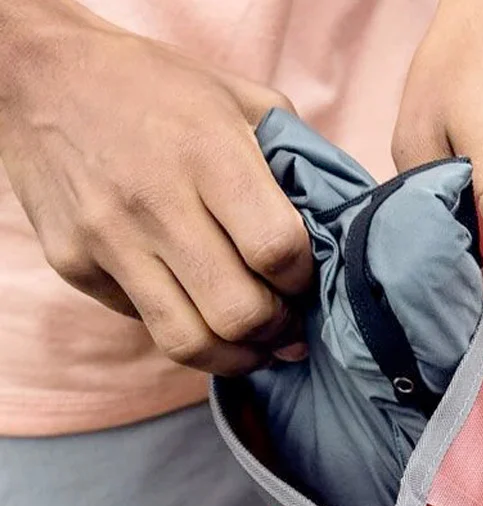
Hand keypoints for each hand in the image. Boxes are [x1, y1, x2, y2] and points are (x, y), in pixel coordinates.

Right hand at [0, 0, 313, 374]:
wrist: (40, 75)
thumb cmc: (157, 87)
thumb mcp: (240, 98)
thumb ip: (297, 156)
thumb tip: (345, 218)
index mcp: (208, 155)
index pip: (277, 251)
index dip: (305, 280)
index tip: (307, 279)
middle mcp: (155, 202)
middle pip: (239, 313)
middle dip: (279, 332)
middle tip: (290, 327)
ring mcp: (108, 239)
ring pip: (188, 340)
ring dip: (236, 356)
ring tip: (256, 346)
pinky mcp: (74, 264)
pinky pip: (143, 322)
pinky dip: (181, 328)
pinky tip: (198, 307)